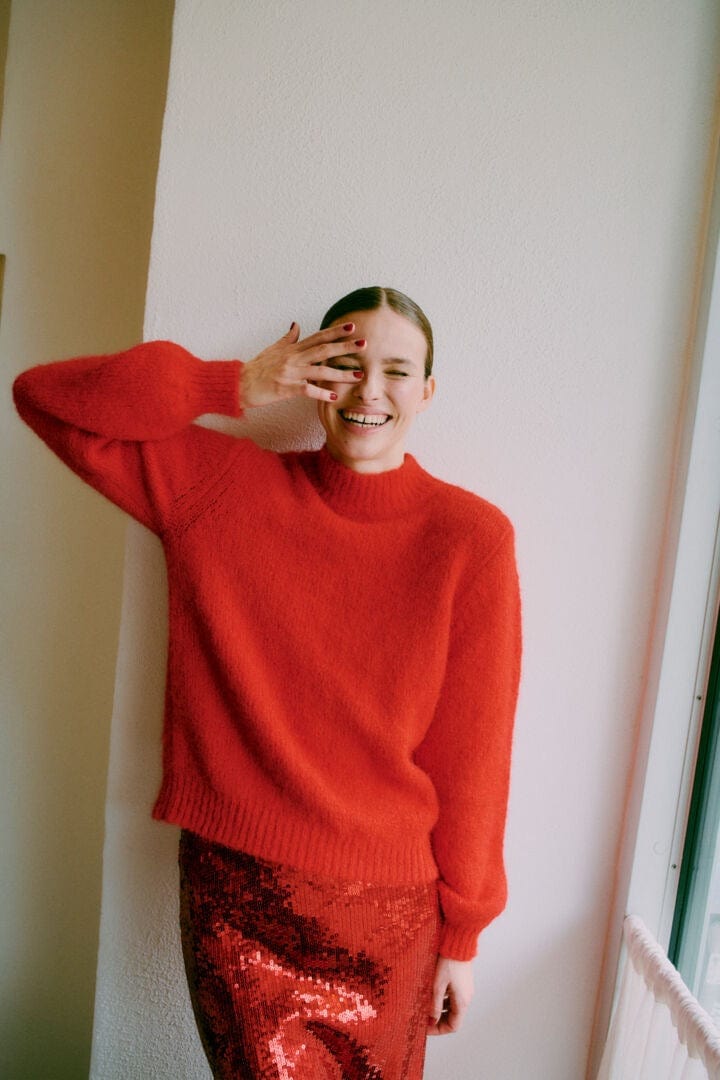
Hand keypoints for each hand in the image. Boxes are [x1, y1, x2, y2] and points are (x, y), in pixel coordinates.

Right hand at [241, 322, 363, 408]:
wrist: (240, 384)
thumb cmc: (256, 368)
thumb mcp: (272, 349)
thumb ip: (288, 338)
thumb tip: (297, 324)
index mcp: (292, 349)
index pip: (318, 337)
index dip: (335, 332)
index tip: (351, 327)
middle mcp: (293, 358)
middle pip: (323, 350)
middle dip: (344, 347)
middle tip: (363, 344)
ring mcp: (290, 373)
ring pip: (319, 370)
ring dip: (340, 373)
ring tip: (358, 376)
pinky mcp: (286, 388)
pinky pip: (307, 390)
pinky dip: (321, 393)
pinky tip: (333, 397)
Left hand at [426, 956, 473, 1035]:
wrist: (457, 941)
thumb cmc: (448, 962)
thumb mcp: (437, 985)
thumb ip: (434, 1005)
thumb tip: (431, 1020)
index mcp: (462, 1002)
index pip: (453, 1026)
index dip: (438, 1030)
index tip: (425, 1028)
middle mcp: (466, 998)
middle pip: (453, 1018)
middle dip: (438, 1021)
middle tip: (423, 1019)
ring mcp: (465, 990)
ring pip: (452, 1007)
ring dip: (440, 1010)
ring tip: (425, 1006)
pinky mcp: (463, 982)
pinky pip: (453, 997)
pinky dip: (443, 1000)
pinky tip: (432, 994)